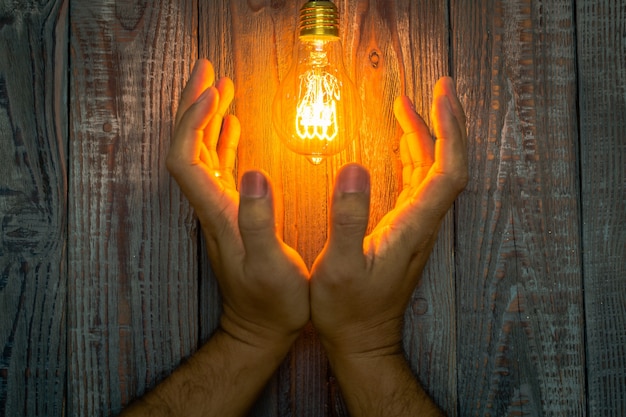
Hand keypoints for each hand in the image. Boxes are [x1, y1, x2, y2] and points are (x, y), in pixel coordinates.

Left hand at [167, 59, 308, 349]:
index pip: (187, 157)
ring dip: (207, 118)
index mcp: (218, 213)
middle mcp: (211, 207)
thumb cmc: (272, 304)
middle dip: (194, 106)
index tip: (214, 93)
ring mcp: (220, 209)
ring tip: (221, 87)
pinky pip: (219, 167)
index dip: (193, 122)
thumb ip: (260, 222)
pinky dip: (223, 140)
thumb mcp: (272, 266)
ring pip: (202, 153)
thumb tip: (256, 174)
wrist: (260, 328)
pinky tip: (234, 127)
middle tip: (208, 71)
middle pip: (188, 147)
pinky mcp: (232, 213)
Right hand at [310, 77, 465, 415]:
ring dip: (426, 136)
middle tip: (436, 88)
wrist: (363, 339)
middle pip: (447, 163)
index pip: (447, 168)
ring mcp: (416, 227)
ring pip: (432, 171)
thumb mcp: (338, 265)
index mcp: (413, 225)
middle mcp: (422, 222)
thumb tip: (354, 168)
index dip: (448, 130)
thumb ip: (348, 218)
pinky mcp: (404, 231)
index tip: (439, 96)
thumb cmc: (349, 310)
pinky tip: (398, 146)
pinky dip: (412, 157)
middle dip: (445, 122)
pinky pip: (416, 184)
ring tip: (407, 107)